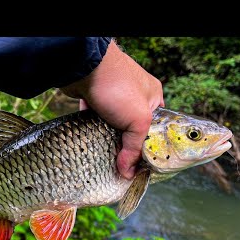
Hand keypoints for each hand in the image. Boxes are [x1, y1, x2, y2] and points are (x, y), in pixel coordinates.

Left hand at [61, 40, 163, 179]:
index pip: (155, 128)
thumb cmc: (118, 87)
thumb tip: (128, 172)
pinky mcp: (94, 99)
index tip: (141, 166)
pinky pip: (96, 121)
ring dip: (109, 140)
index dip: (149, 147)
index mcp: (153, 97)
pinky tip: (92, 145)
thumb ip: (135, 148)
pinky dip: (94, 131)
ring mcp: (113, 97)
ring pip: (113, 126)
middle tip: (122, 166)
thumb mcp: (137, 120)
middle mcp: (134, 96)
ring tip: (106, 159)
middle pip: (133, 129)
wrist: (84, 66)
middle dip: (126, 146)